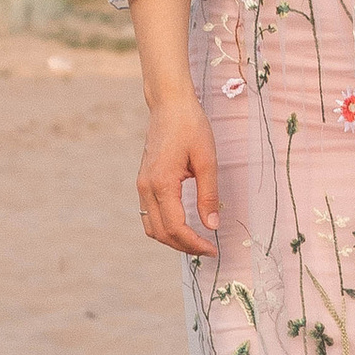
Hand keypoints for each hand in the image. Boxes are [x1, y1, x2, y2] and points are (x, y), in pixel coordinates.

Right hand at [137, 97, 220, 255]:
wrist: (169, 105)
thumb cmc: (190, 127)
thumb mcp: (207, 159)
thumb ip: (208, 194)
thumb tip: (212, 225)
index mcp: (162, 183)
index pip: (175, 227)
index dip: (194, 243)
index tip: (213, 249)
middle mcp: (146, 188)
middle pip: (161, 233)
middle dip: (184, 246)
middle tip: (208, 249)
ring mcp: (142, 185)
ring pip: (152, 227)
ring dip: (172, 239)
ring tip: (196, 241)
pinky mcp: (143, 182)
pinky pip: (149, 215)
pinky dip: (164, 227)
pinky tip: (183, 225)